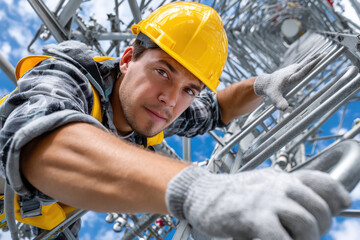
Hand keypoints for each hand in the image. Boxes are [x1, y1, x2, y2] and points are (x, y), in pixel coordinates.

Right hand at [166, 167, 350, 239]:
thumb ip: (286, 193)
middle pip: (320, 212)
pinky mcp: (255, 219)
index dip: (337, 199)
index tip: (337, 208)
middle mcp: (281, 186)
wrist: (200, 194)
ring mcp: (269, 201)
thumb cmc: (231, 195)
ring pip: (307, 227)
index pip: (325, 184)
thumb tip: (316, 207)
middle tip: (297, 236)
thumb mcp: (262, 185)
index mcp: (284, 178)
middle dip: (315, 231)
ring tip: (282, 239)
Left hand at [254, 54, 322, 109]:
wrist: (266, 82)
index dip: (310, 66)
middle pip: (305, 64)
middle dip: (315, 60)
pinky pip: (304, 63)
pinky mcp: (294, 68)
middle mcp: (292, 71)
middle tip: (326, 54)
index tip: (318, 61)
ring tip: (325, 53)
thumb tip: (284, 109)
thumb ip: (279, 102)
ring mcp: (293, 68)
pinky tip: (317, 56)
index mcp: (289, 78)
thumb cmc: (271, 90)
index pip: (302, 71)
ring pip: (305, 62)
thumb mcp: (274, 97)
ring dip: (315, 57)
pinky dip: (311, 59)